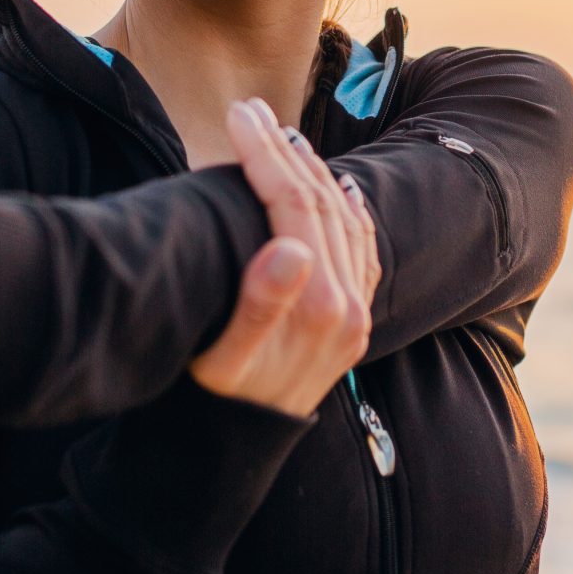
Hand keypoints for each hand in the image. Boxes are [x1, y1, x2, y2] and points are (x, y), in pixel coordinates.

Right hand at [187, 100, 379, 418]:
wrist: (231, 463)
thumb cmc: (209, 409)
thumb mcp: (220, 364)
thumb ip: (261, 307)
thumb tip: (292, 247)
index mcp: (315, 309)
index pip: (295, 207)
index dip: (265, 155)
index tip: (237, 116)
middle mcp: (346, 309)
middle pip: (322, 205)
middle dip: (286, 150)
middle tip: (250, 110)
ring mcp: (355, 317)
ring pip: (346, 220)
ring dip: (314, 171)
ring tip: (280, 134)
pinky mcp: (353, 327)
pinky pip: (363, 252)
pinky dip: (350, 211)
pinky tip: (338, 187)